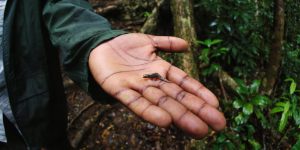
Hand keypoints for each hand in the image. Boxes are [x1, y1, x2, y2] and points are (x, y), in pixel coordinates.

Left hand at [88, 33, 225, 137]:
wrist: (98, 46)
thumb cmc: (124, 46)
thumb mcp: (148, 41)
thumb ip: (166, 42)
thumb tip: (187, 45)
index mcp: (160, 71)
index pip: (184, 84)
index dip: (200, 94)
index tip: (216, 106)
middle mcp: (152, 82)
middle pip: (177, 98)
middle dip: (197, 111)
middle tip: (217, 126)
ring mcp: (136, 87)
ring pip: (162, 103)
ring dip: (179, 116)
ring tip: (198, 129)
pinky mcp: (118, 89)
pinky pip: (135, 103)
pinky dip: (149, 112)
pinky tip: (165, 122)